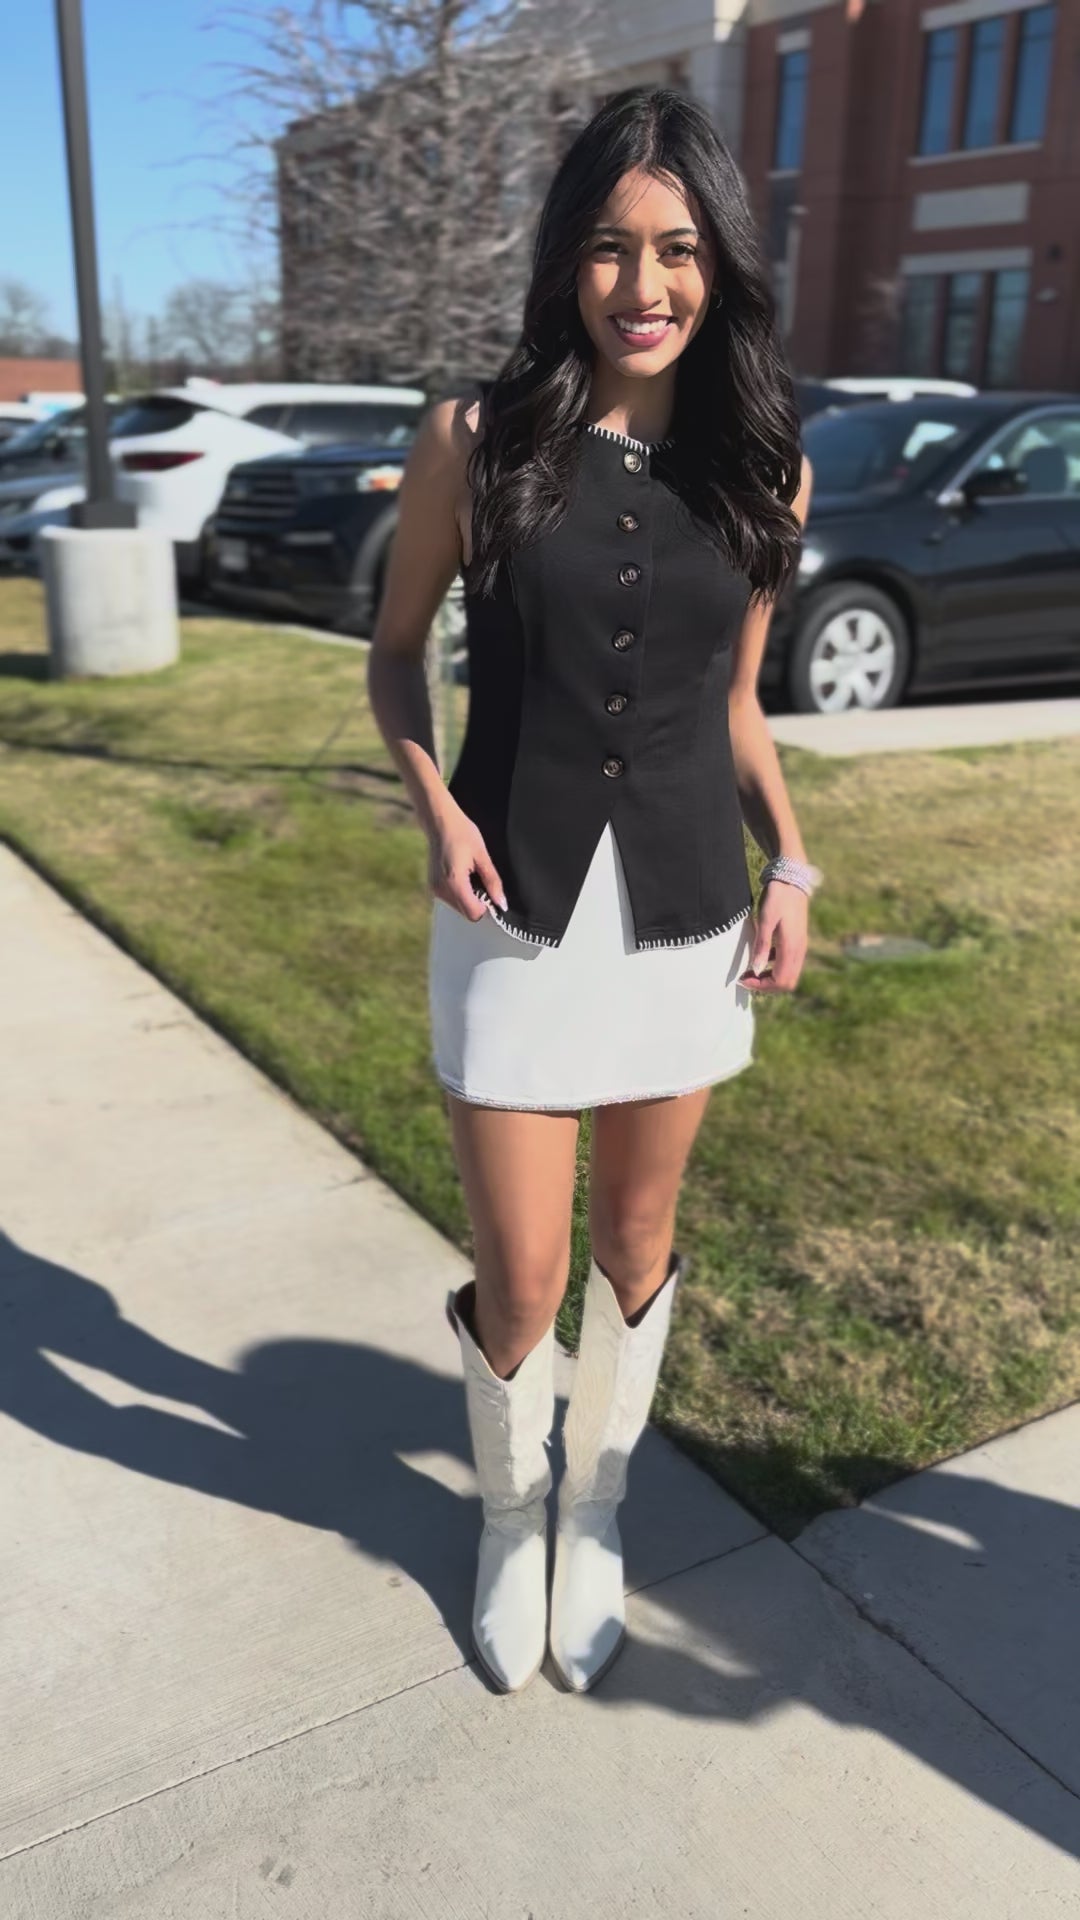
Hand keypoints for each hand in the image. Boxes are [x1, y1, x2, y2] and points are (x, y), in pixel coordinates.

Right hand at [428, 801, 507, 921]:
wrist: (440, 821)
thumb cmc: (462, 833)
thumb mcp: (482, 856)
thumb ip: (493, 882)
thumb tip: (502, 903)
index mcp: (454, 883)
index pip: (474, 913)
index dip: (486, 907)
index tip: (491, 892)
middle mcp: (441, 889)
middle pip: (466, 913)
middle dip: (477, 902)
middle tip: (481, 879)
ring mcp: (434, 889)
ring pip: (459, 908)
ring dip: (468, 898)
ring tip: (470, 874)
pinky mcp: (432, 886)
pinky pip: (451, 899)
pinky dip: (460, 893)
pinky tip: (462, 874)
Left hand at [737, 880, 808, 992]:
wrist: (792, 878)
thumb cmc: (778, 897)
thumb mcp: (765, 919)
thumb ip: (761, 945)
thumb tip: (755, 970)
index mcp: (791, 947)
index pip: (781, 981)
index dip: (762, 986)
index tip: (744, 979)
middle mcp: (799, 950)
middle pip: (787, 982)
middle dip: (767, 985)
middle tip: (746, 978)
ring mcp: (800, 945)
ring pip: (789, 974)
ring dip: (770, 978)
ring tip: (751, 971)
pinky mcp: (798, 940)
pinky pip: (788, 963)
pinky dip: (775, 967)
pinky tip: (762, 956)